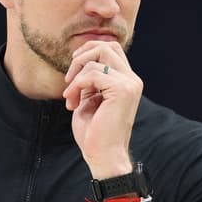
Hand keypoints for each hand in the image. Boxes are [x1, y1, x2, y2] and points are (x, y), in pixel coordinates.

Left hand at [62, 40, 142, 179]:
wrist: (104, 156)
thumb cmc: (95, 133)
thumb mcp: (90, 99)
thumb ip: (90, 79)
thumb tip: (80, 60)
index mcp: (127, 81)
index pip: (111, 49)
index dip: (89, 52)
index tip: (73, 73)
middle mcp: (132, 80)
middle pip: (107, 45)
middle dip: (82, 56)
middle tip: (69, 78)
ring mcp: (129, 84)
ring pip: (98, 57)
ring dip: (76, 76)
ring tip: (70, 97)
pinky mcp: (122, 90)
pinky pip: (92, 74)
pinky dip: (77, 85)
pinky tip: (72, 102)